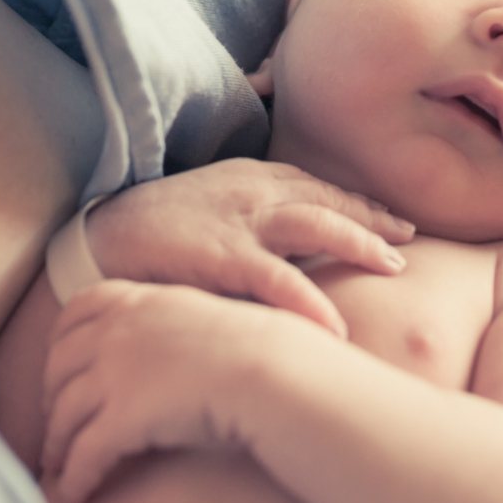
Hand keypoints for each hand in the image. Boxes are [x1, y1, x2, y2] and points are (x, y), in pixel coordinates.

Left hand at [40, 279, 297, 502]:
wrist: (274, 370)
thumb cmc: (260, 350)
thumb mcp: (202, 317)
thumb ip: (172, 323)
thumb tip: (169, 345)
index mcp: (138, 301)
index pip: (77, 311)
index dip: (59, 342)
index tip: (57, 366)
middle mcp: (117, 332)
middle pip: (59, 365)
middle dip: (51, 398)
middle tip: (55, 423)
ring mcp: (115, 373)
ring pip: (64, 414)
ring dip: (56, 445)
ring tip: (57, 466)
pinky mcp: (122, 418)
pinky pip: (84, 455)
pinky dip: (73, 479)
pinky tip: (73, 496)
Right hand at [85, 158, 413, 336]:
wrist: (94, 238)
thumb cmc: (151, 230)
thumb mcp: (207, 209)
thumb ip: (248, 219)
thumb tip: (289, 248)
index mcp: (247, 178)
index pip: (315, 186)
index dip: (357, 203)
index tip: (391, 221)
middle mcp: (250, 191)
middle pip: (327, 199)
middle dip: (371, 218)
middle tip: (408, 239)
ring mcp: (237, 222)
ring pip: (316, 225)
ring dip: (359, 242)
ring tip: (394, 267)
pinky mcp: (220, 256)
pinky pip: (277, 279)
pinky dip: (310, 299)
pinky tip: (336, 323)